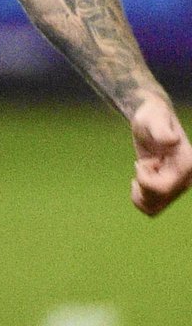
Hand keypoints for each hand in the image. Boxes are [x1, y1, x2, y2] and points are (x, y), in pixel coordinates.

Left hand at [129, 93, 191, 215]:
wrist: (151, 120)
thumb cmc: (152, 117)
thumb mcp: (154, 119)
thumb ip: (161, 130)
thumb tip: (171, 140)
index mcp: (188, 165)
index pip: (163, 188)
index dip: (144, 176)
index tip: (146, 160)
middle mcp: (187, 179)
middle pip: (157, 199)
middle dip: (142, 183)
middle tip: (142, 164)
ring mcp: (178, 187)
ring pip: (154, 208)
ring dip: (141, 194)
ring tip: (141, 174)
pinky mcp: (169, 190)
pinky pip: (152, 209)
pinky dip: (140, 199)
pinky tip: (138, 181)